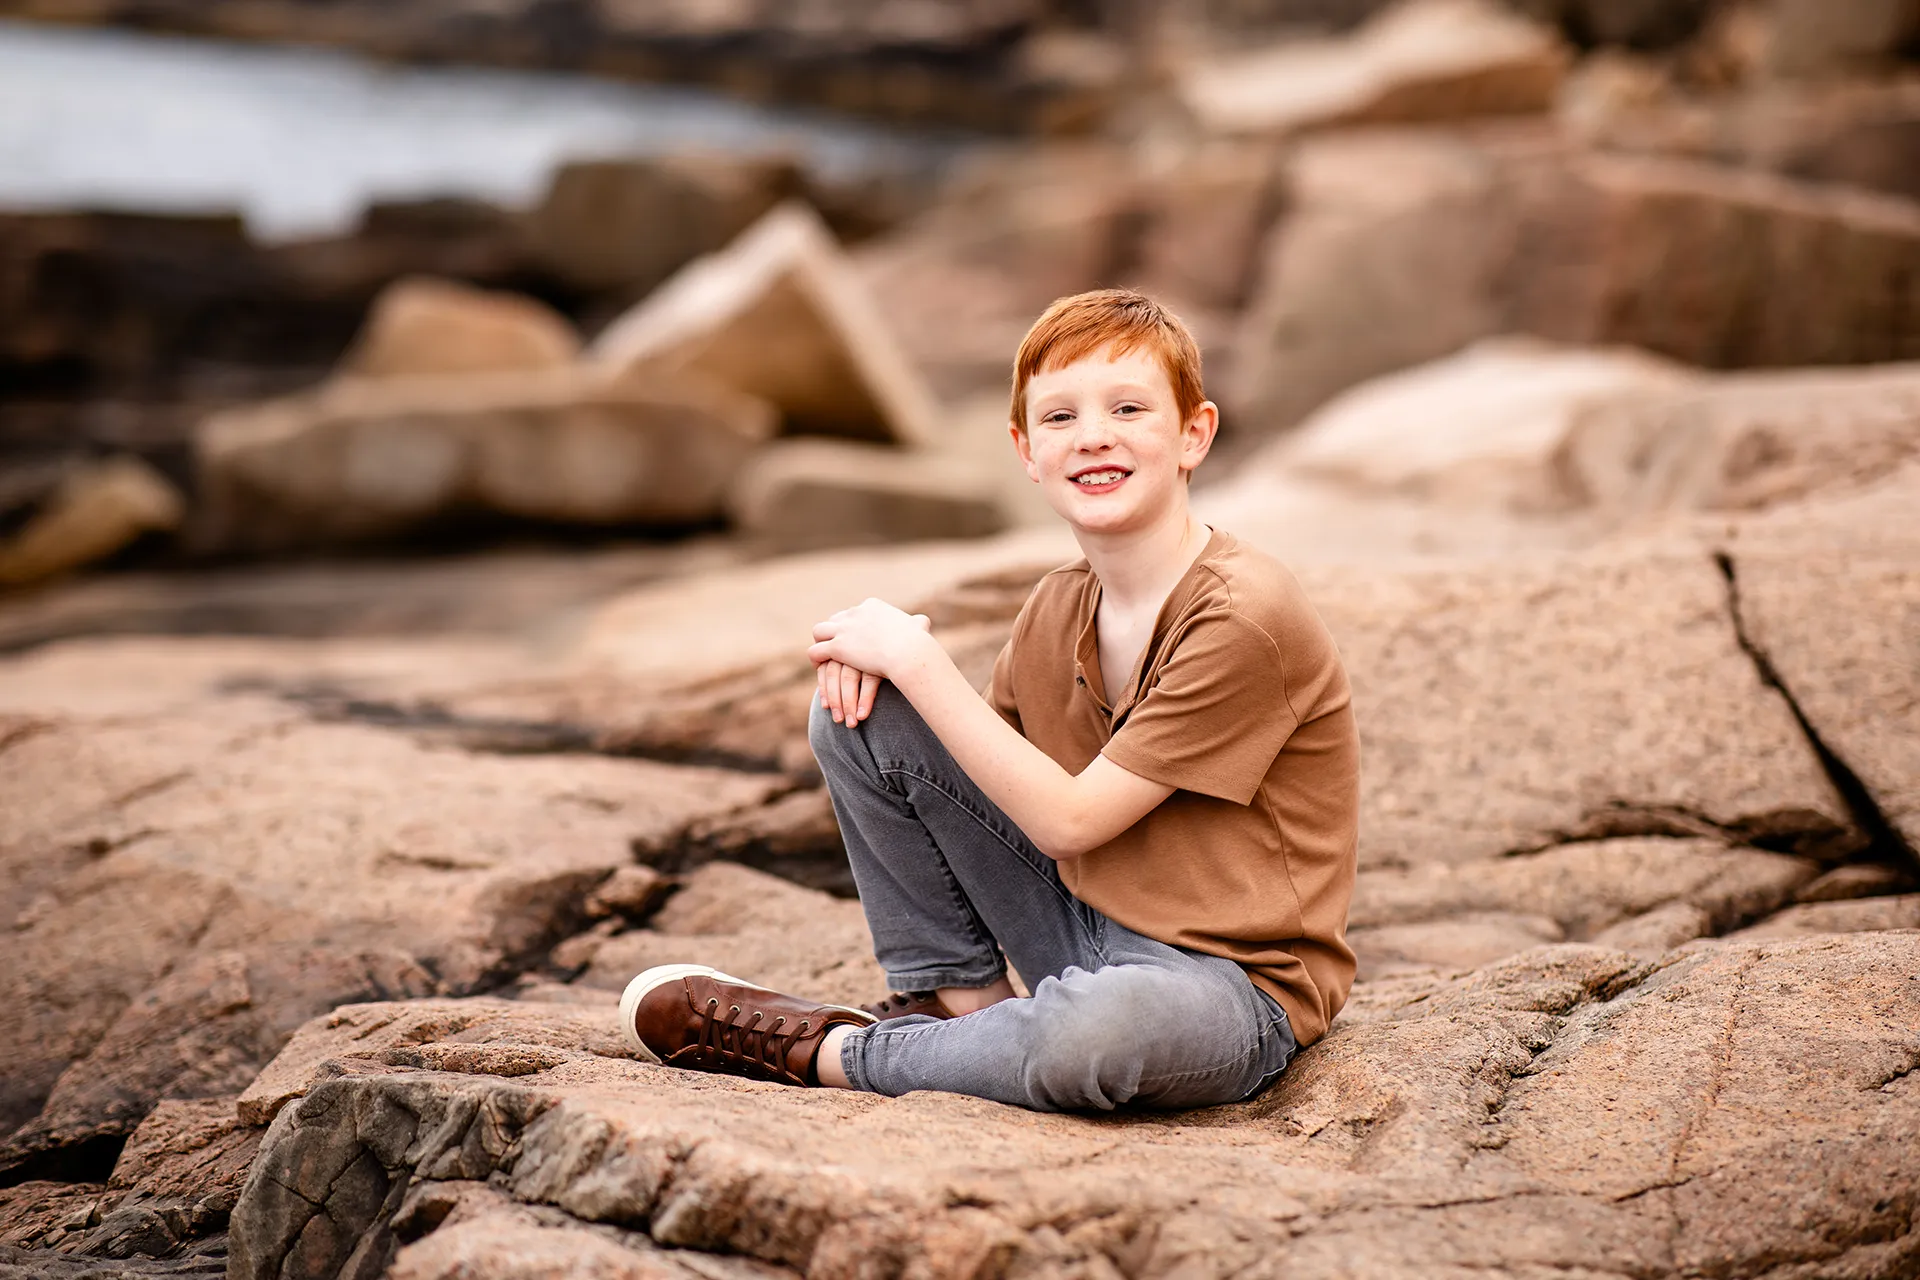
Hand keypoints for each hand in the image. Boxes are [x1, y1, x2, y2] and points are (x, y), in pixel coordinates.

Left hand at [809, 600, 932, 725]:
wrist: (908, 652)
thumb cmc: (917, 643)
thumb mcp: (919, 626)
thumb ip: (918, 623)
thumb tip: (922, 622)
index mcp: (872, 606)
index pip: (853, 612)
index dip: (850, 624)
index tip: (852, 635)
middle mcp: (855, 613)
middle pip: (834, 619)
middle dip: (832, 632)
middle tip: (833, 645)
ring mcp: (844, 629)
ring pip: (819, 631)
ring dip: (819, 642)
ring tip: (822, 656)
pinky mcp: (838, 647)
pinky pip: (816, 650)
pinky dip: (816, 659)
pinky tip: (819, 666)